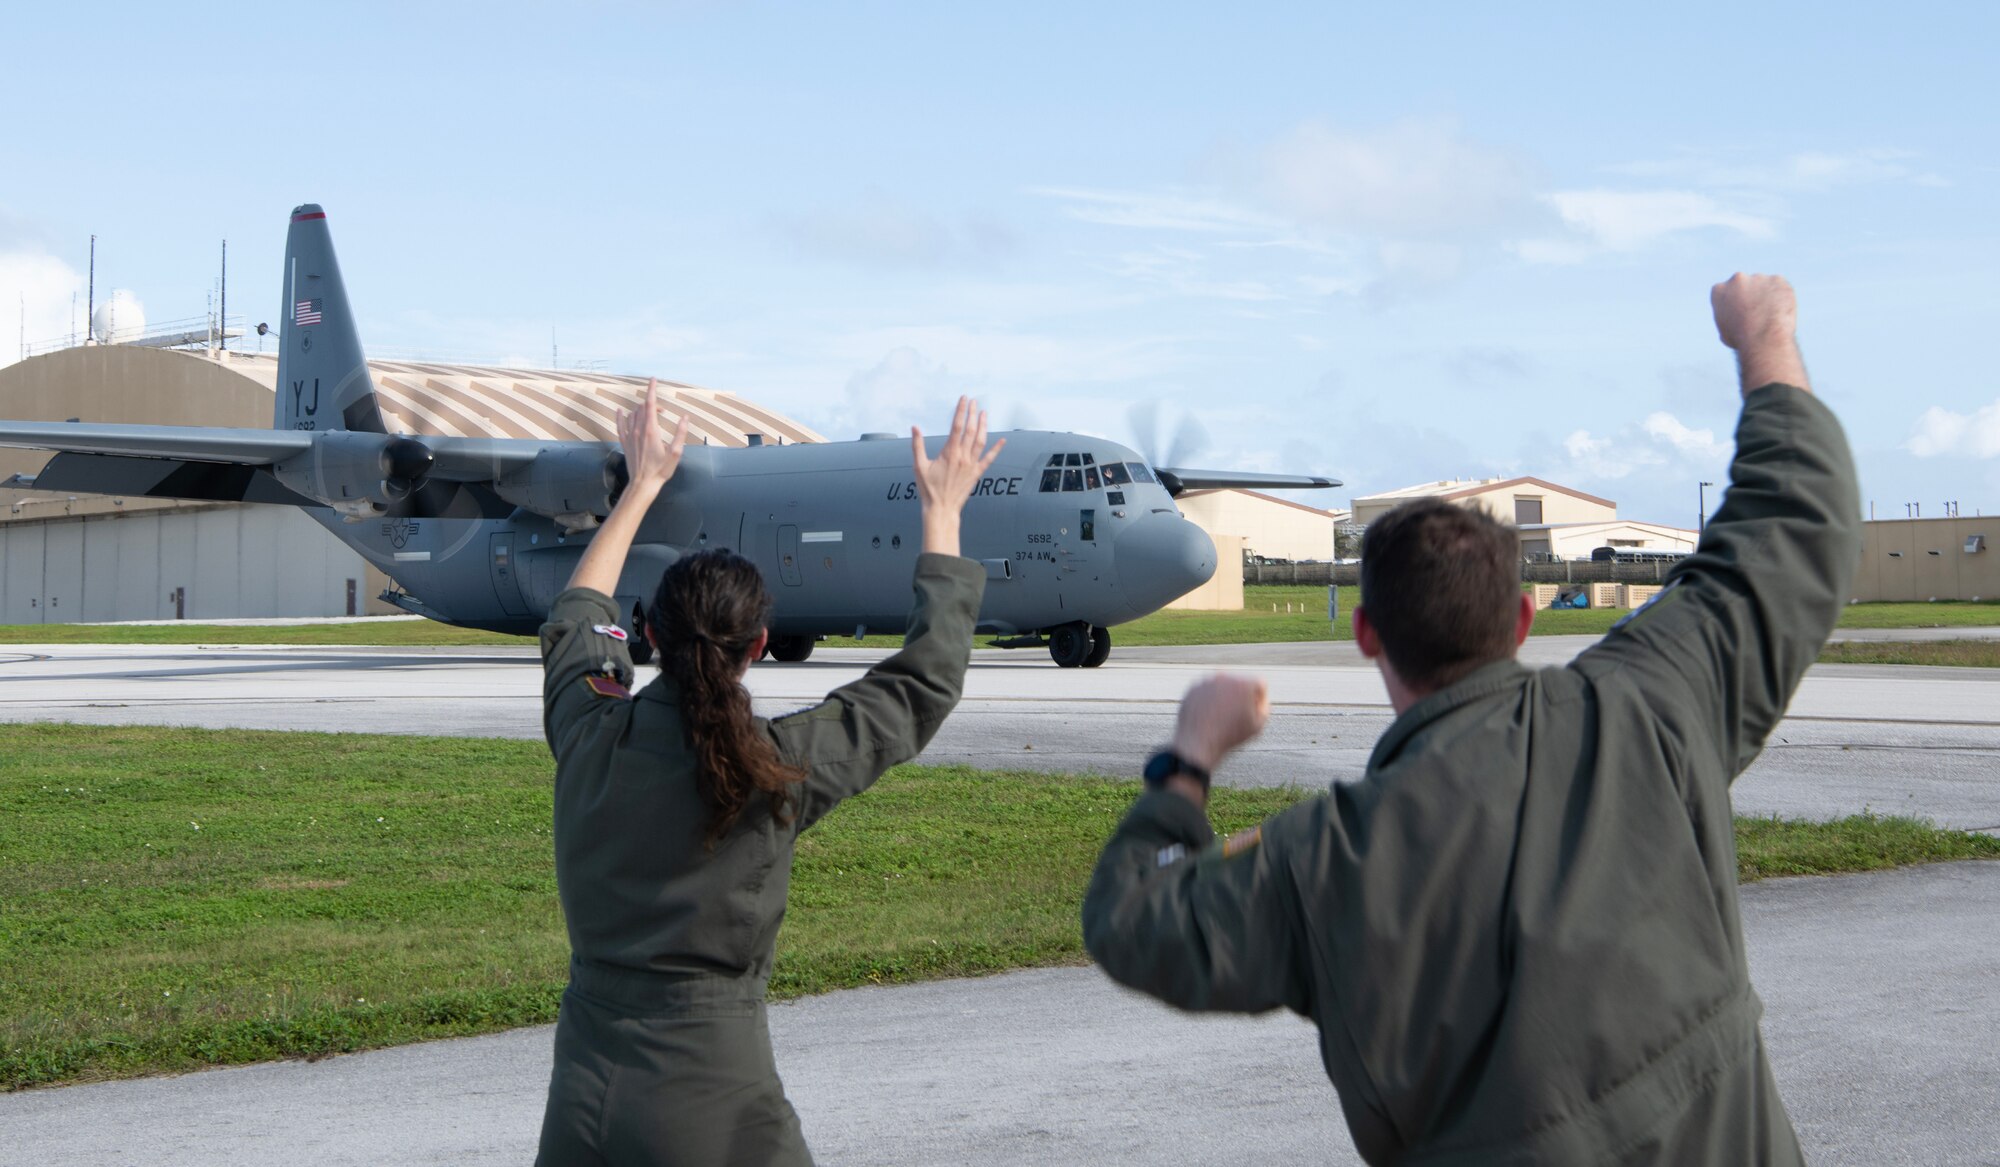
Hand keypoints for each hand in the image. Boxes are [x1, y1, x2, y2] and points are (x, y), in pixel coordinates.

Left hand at [618, 378, 690, 494]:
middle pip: (642, 408)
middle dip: (652, 404)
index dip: (651, 390)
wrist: (643, 484)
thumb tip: (684, 417)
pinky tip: (620, 411)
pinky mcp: (625, 443)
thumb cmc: (661, 470)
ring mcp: (630, 436)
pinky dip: (620, 416)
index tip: (653, 380)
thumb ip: (680, 433)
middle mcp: (638, 430)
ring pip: (632, 414)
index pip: (650, 405)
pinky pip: (620, 425)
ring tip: (650, 414)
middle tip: (662, 410)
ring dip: (641, 410)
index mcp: (651, 431)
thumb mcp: (676, 453)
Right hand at [911, 396, 1005, 554]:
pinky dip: (997, 449)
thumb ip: (917, 445)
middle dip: (973, 414)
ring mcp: (971, 465)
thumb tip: (915, 427)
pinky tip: (1003, 440)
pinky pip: (989, 459)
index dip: (961, 411)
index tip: (964, 399)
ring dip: (983, 426)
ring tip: (984, 413)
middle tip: (974, 401)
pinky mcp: (976, 474)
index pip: (957, 426)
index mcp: (949, 453)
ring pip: (980, 441)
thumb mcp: (919, 466)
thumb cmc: (929, 489)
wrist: (941, 509)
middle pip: (970, 430)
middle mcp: (963, 457)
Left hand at [1170, 673, 1269, 775]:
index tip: (1251, 714)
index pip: (1260, 685)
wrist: (1198, 742)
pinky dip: (1210, 699)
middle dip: (1242, 696)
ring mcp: (1207, 680)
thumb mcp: (1257, 725)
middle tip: (1236, 716)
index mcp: (1245, 683)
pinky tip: (1210, 715)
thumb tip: (1259, 697)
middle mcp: (1226, 676)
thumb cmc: (1230, 736)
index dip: (1260, 701)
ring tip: (1222, 717)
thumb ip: (1264, 707)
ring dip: (1226, 696)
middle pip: (1242, 682)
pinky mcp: (1194, 686)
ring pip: (1224, 685)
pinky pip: (1208, 689)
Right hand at [1710, 273, 1809, 393]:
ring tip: (1771, 316)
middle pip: (1744, 284)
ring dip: (1768, 296)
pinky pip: (1781, 287)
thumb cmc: (1742, 340)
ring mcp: (1758, 278)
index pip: (1725, 291)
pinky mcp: (1778, 280)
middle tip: (1758, 313)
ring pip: (1764, 285)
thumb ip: (1729, 319)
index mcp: (1719, 290)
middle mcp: (1737, 279)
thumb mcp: (1725, 332)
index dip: (1733, 303)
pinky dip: (1782, 297)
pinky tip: (1781, 312)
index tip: (1740, 312)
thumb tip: (1734, 322)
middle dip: (1750, 295)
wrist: (1763, 337)